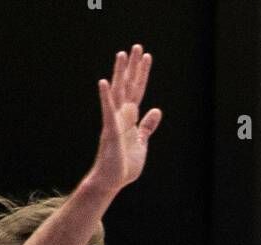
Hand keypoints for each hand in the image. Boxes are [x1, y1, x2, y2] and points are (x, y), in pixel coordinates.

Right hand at [91, 46, 161, 193]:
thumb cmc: (123, 165)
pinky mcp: (110, 132)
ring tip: (121, 54)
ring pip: (118, 93)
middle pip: (128, 86)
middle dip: (132, 67)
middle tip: (136, 46)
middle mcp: (121, 116)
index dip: (142, 74)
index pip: (137, 91)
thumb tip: (156, 110)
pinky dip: (106, 98)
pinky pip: (108, 112)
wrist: (110, 182)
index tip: (146, 57)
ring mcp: (114, 122)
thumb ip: (146, 126)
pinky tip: (104, 83)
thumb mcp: (141, 143)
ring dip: (119, 74)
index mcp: (129, 119)